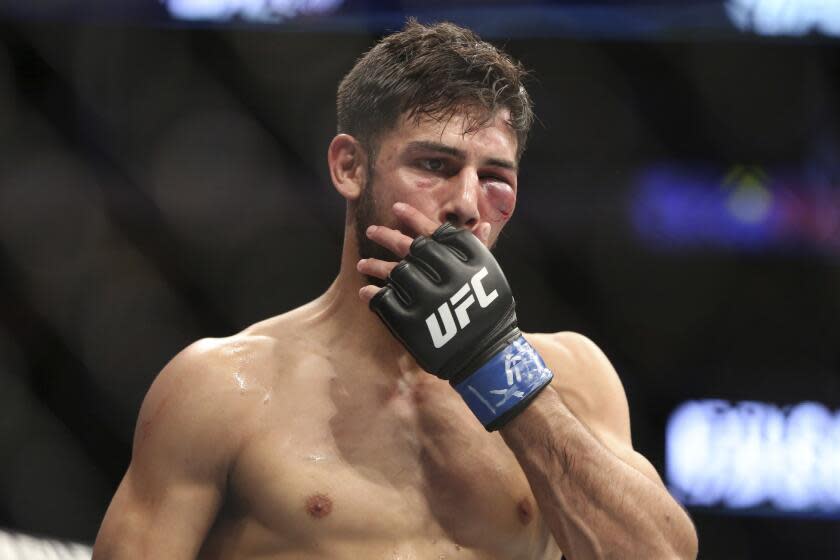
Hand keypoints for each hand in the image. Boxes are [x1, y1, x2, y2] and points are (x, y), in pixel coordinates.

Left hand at [360, 203, 552, 430]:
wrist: (486, 356)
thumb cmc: (489, 312)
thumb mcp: (490, 277)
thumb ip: (478, 250)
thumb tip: (478, 223)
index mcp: (466, 262)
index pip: (434, 231)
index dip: (414, 218)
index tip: (397, 208)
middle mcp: (447, 276)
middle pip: (409, 248)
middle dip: (387, 236)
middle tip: (372, 230)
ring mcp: (428, 300)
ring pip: (394, 273)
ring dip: (375, 265)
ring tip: (362, 263)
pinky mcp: (412, 323)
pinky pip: (385, 302)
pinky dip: (373, 295)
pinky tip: (366, 291)